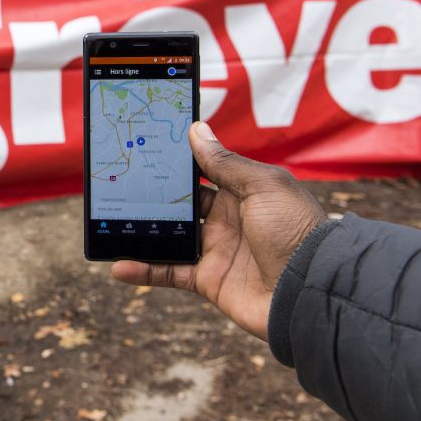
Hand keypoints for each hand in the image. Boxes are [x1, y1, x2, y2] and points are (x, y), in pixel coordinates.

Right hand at [111, 121, 326, 340]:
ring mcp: (214, 250)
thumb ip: (224, 162)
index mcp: (240, 192)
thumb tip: (196, 130)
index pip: (201, 172)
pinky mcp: (207, 280)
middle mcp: (225, 219)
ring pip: (168, 237)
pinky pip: (168, 272)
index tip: (147, 148)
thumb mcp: (262, 185)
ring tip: (109, 223)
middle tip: (119, 183)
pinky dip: (142, 271)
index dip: (176, 161)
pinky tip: (118, 266)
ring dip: (140, 232)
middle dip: (151, 195)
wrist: (313, 291)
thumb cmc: (296, 230)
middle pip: (179, 203)